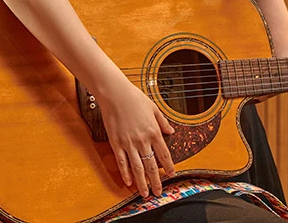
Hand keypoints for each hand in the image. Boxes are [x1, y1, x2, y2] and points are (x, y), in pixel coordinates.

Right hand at [98, 80, 175, 196]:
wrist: (115, 94)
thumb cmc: (135, 98)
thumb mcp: (154, 108)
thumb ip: (163, 122)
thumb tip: (172, 131)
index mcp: (154, 131)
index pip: (164, 154)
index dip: (168, 167)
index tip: (171, 175)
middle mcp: (142, 140)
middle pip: (151, 166)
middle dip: (156, 181)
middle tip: (158, 192)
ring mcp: (128, 143)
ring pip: (137, 168)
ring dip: (142, 182)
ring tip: (145, 193)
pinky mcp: (116, 143)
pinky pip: (122, 162)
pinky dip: (126, 173)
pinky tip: (129, 182)